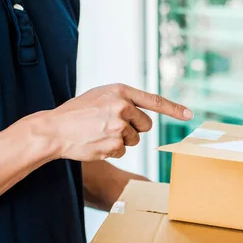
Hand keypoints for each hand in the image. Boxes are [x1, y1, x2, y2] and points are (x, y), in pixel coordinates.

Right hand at [39, 84, 192, 160]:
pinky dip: (111, 150)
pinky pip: (123, 151)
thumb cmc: (78, 113)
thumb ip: (123, 100)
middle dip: (134, 128)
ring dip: (122, 140)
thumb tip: (145, 115)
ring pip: (134, 140)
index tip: (189, 114)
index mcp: (119, 91)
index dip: (174, 109)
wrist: (54, 129)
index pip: (153, 100)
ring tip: (100, 133)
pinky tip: (96, 142)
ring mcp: (117, 126)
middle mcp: (121, 107)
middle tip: (113, 125)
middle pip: (146, 125)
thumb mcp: (100, 96)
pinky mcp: (112, 144)